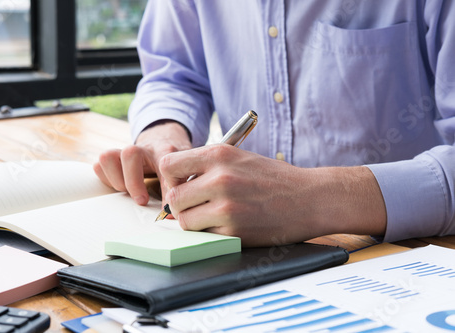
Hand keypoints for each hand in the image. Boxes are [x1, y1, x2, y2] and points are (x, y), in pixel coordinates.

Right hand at [94, 120, 191, 205]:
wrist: (165, 141)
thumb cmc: (176, 161)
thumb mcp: (187, 171)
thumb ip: (184, 188)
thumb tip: (172, 217)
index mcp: (166, 151)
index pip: (165, 164)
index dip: (164, 189)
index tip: (166, 210)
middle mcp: (144, 149)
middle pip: (130, 153)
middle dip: (133, 182)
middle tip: (142, 200)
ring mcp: (125, 152)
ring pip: (108, 156)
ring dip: (115, 179)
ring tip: (127, 192)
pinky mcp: (113, 158)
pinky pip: (99, 165)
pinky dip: (106, 179)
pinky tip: (121, 187)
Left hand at [159, 144, 386, 245]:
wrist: (309, 198)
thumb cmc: (272, 178)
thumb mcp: (238, 157)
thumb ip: (204, 163)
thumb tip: (169, 171)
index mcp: (219, 154)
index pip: (168, 165)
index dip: (171, 179)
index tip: (181, 185)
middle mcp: (220, 178)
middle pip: (173, 198)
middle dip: (180, 205)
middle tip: (196, 205)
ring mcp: (227, 206)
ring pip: (185, 221)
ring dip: (195, 221)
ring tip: (213, 215)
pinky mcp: (235, 231)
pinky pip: (205, 236)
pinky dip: (212, 233)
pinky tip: (230, 224)